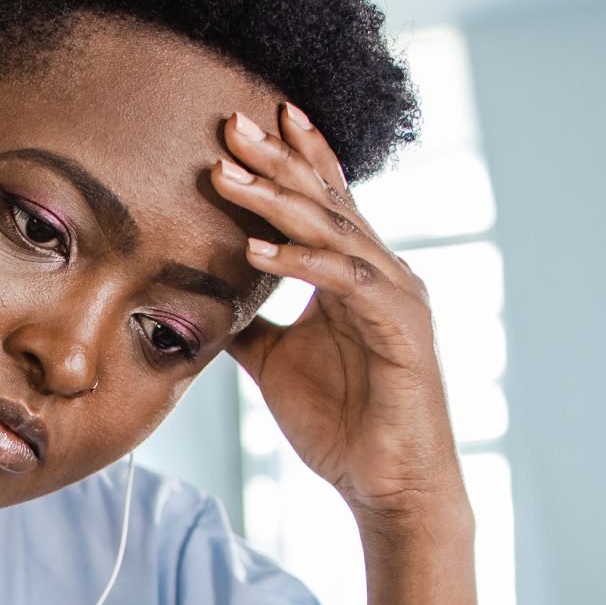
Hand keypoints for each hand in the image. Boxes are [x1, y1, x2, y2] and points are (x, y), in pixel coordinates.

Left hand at [214, 103, 465, 522]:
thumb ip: (250, 325)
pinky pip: (347, 283)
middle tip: (231, 123)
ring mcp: (394, 295)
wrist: (386, 483)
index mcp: (353, 275)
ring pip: (335, 231)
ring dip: (279, 201)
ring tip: (227, 174)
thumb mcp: (277, 363)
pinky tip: (257, 249)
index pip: (321, 202)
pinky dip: (302, 262)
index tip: (246, 121)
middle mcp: (379, 273)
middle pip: (326, 200)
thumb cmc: (342, 423)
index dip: (291, 158)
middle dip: (278, 160)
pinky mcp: (402, 327)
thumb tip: (203, 303)